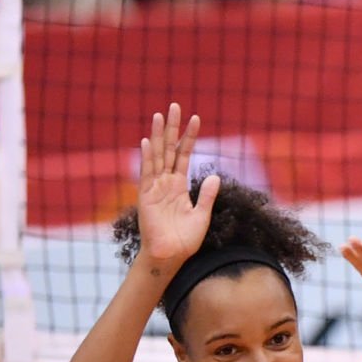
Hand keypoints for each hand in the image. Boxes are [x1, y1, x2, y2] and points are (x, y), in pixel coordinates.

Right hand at [135, 104, 218, 267]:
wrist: (171, 256)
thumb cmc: (185, 240)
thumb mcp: (202, 215)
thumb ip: (208, 195)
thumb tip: (216, 176)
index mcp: (179, 186)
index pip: (184, 155)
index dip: (190, 137)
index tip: (196, 118)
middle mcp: (166, 183)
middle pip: (169, 149)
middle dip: (173, 128)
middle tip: (176, 105)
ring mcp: (155, 187)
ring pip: (157, 155)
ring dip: (159, 135)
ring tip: (161, 115)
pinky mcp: (146, 196)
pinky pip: (147, 173)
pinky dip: (148, 157)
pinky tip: (148, 141)